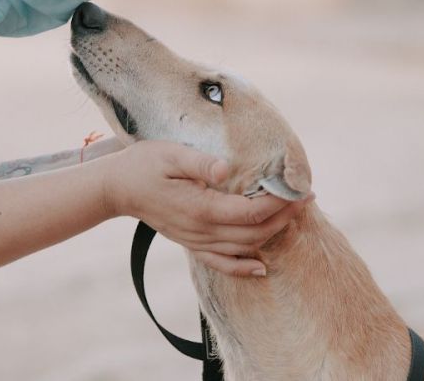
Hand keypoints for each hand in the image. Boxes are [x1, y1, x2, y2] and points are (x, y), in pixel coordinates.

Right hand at [97, 140, 311, 276]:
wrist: (116, 187)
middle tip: (307, 199)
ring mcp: (196, 240)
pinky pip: (221, 263)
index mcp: (201, 209)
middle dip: (285, 217)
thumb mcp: (171, 154)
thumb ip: (200, 164)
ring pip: (243, 248)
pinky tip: (261, 268)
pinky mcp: (190, 243)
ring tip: (293, 216)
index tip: (300, 189)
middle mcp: (201, 230)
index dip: (280, 203)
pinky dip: (243, 268)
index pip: (252, 212)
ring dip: (272, 234)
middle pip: (254, 232)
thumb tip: (226, 169)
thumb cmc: (144, 164)